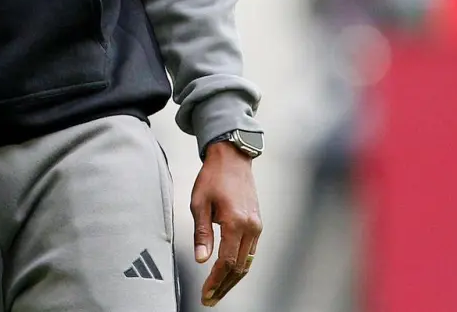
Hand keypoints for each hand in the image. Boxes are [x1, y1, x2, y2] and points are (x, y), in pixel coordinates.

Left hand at [191, 141, 262, 306]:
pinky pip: (251, 252)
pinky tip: (229, 273)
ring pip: (247, 262)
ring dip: (233, 279)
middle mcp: (250, 226)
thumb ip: (202, 233)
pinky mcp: (257, 223)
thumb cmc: (213, 177)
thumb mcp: (199, 203)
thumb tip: (201, 259)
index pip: (226, 261)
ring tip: (217, 292)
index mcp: (235, 221)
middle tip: (209, 299)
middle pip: (239, 267)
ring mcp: (257, 225)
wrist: (233, 158)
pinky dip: (240, 266)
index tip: (205, 294)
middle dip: (224, 286)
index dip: (215, 281)